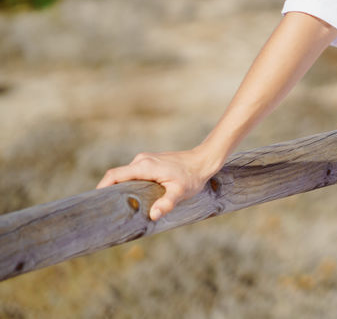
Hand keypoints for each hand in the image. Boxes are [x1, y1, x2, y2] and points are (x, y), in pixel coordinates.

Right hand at [97, 147, 222, 220]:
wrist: (204, 160)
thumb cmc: (192, 177)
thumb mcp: (180, 192)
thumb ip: (167, 203)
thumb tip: (153, 215)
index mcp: (144, 166)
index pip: (114, 175)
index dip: (101, 188)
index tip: (94, 202)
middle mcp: (142, 160)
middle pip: (116, 176)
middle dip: (107, 191)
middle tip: (103, 210)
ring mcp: (145, 160)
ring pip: (124, 174)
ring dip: (118, 188)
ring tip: (116, 207)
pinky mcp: (150, 162)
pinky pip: (132, 173)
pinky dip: (127, 184)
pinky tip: (131, 197)